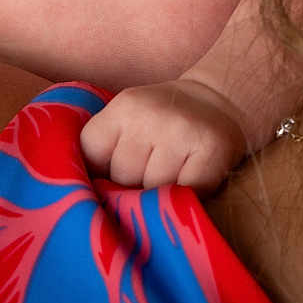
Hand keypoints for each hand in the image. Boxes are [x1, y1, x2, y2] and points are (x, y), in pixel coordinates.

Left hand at [79, 77, 247, 190]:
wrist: (219, 102)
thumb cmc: (162, 122)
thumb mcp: (127, 120)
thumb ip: (103, 150)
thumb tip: (83, 199)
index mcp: (125, 105)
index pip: (91, 157)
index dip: (102, 171)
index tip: (118, 168)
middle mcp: (151, 114)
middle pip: (122, 178)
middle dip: (132, 185)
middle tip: (151, 171)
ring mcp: (182, 131)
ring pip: (153, 191)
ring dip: (161, 194)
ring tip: (172, 175)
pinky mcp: (211, 150)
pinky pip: (185, 194)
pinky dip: (187, 197)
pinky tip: (191, 180)